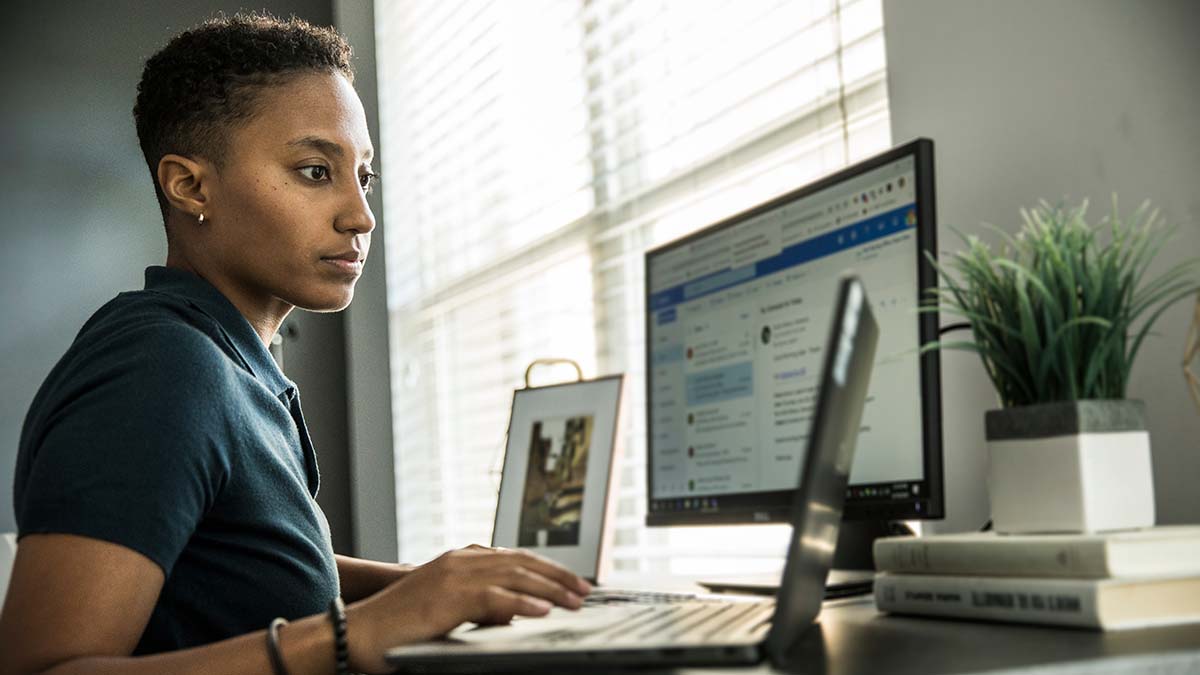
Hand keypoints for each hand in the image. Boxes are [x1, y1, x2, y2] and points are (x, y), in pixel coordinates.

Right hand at [345, 544, 591, 673]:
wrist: (358, 632)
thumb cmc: (400, 628)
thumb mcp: (447, 610)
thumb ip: (479, 607)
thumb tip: (513, 615)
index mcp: (461, 560)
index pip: (515, 558)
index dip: (547, 569)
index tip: (572, 582)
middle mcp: (461, 561)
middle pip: (522, 563)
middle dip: (558, 576)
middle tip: (585, 591)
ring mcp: (454, 576)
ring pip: (514, 577)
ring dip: (550, 589)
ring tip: (575, 601)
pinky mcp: (448, 598)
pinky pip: (494, 599)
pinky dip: (521, 604)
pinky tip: (543, 611)